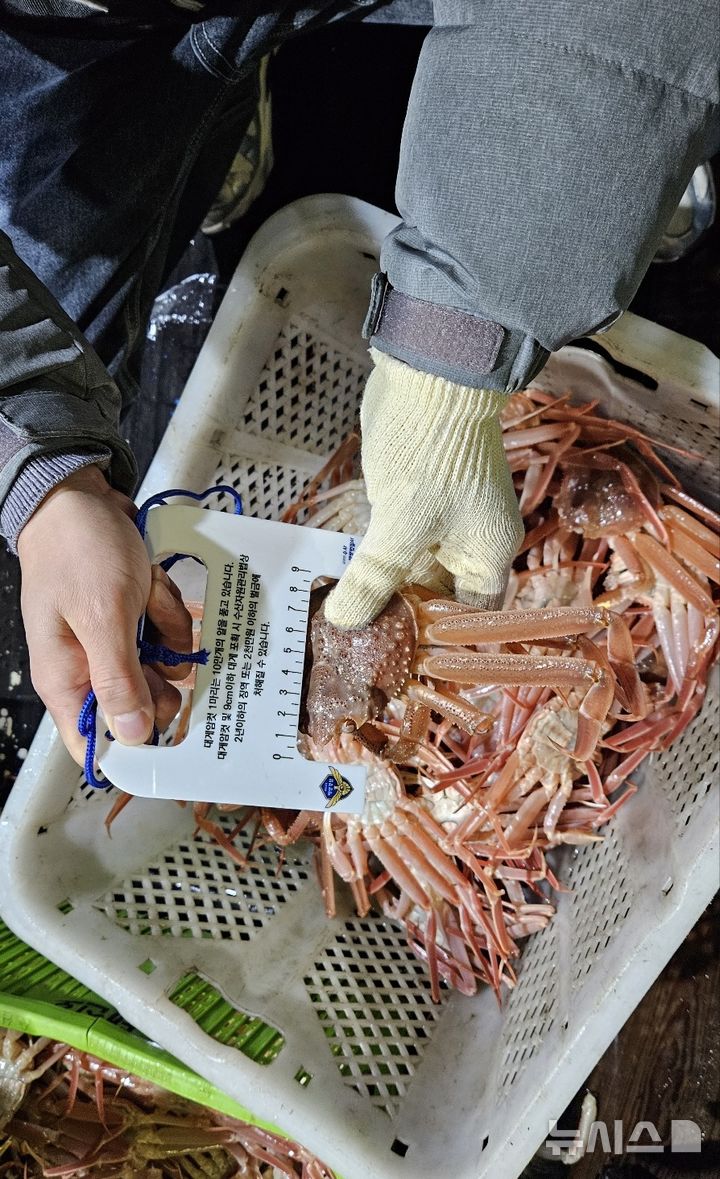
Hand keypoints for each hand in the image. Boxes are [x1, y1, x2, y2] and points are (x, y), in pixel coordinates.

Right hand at [18, 465, 192, 765]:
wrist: (79, 497)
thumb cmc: (79, 551)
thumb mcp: (103, 618)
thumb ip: (117, 679)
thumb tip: (130, 736)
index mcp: (67, 678)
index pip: (94, 742)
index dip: (131, 747)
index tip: (167, 738)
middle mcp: (87, 666)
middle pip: (140, 701)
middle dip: (157, 666)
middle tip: (153, 639)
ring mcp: (110, 640)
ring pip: (158, 660)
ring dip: (162, 625)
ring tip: (142, 593)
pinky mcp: (129, 617)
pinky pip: (162, 628)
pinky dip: (163, 604)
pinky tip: (148, 582)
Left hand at [326, 348, 523, 627]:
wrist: (429, 373)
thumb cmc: (430, 453)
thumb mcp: (401, 524)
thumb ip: (375, 578)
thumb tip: (345, 623)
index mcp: (485, 555)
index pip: (470, 618)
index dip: (440, 644)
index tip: (401, 667)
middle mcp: (466, 544)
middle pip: (435, 598)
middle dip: (401, 623)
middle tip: (360, 655)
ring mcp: (437, 521)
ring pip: (409, 572)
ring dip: (381, 595)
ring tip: (344, 630)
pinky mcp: (409, 501)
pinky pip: (392, 546)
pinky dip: (371, 566)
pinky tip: (343, 587)